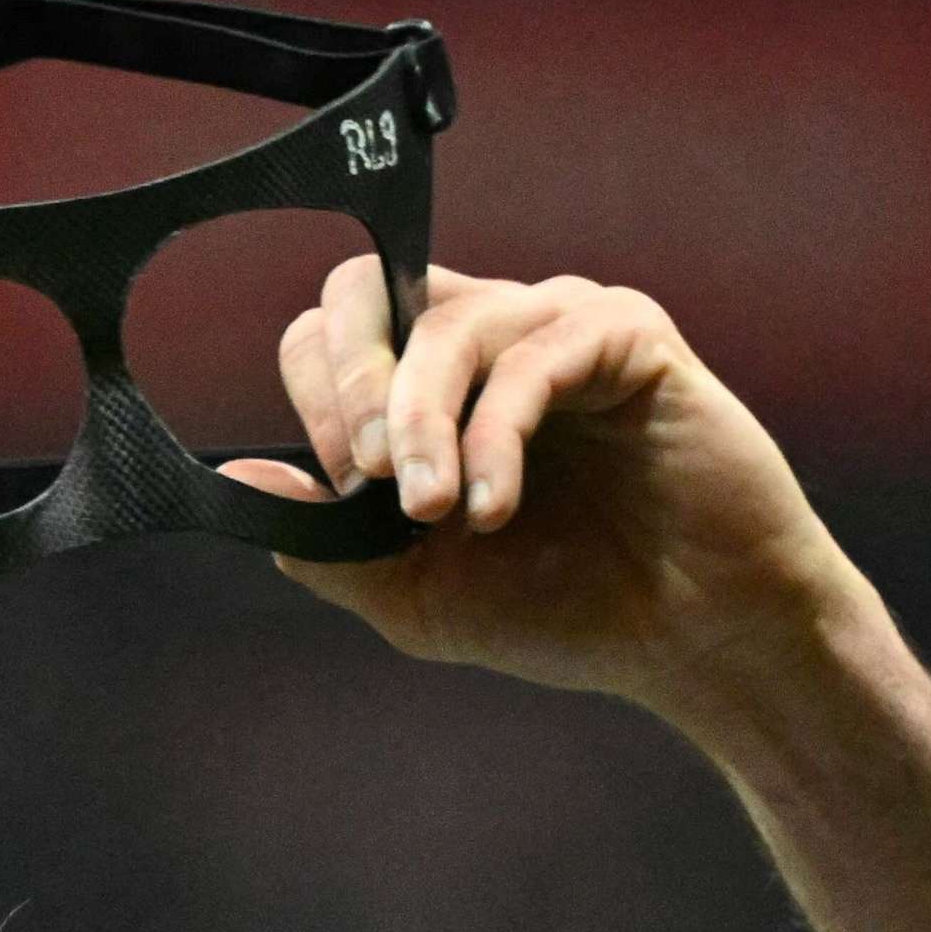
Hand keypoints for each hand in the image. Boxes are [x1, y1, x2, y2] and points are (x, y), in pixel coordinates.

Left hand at [229, 263, 870, 720]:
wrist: (698, 641)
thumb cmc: (569, 610)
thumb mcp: (418, 593)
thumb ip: (327, 540)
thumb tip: (232, 483)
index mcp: (434, 380)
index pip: (333, 325)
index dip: (319, 394)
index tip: (342, 486)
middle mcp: (491, 332)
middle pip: (369, 290)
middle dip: (349, 386)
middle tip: (367, 480)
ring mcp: (559, 324)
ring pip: (448, 325)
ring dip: (420, 424)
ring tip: (434, 515)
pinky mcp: (628, 336)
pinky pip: (534, 354)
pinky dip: (497, 433)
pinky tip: (496, 508)